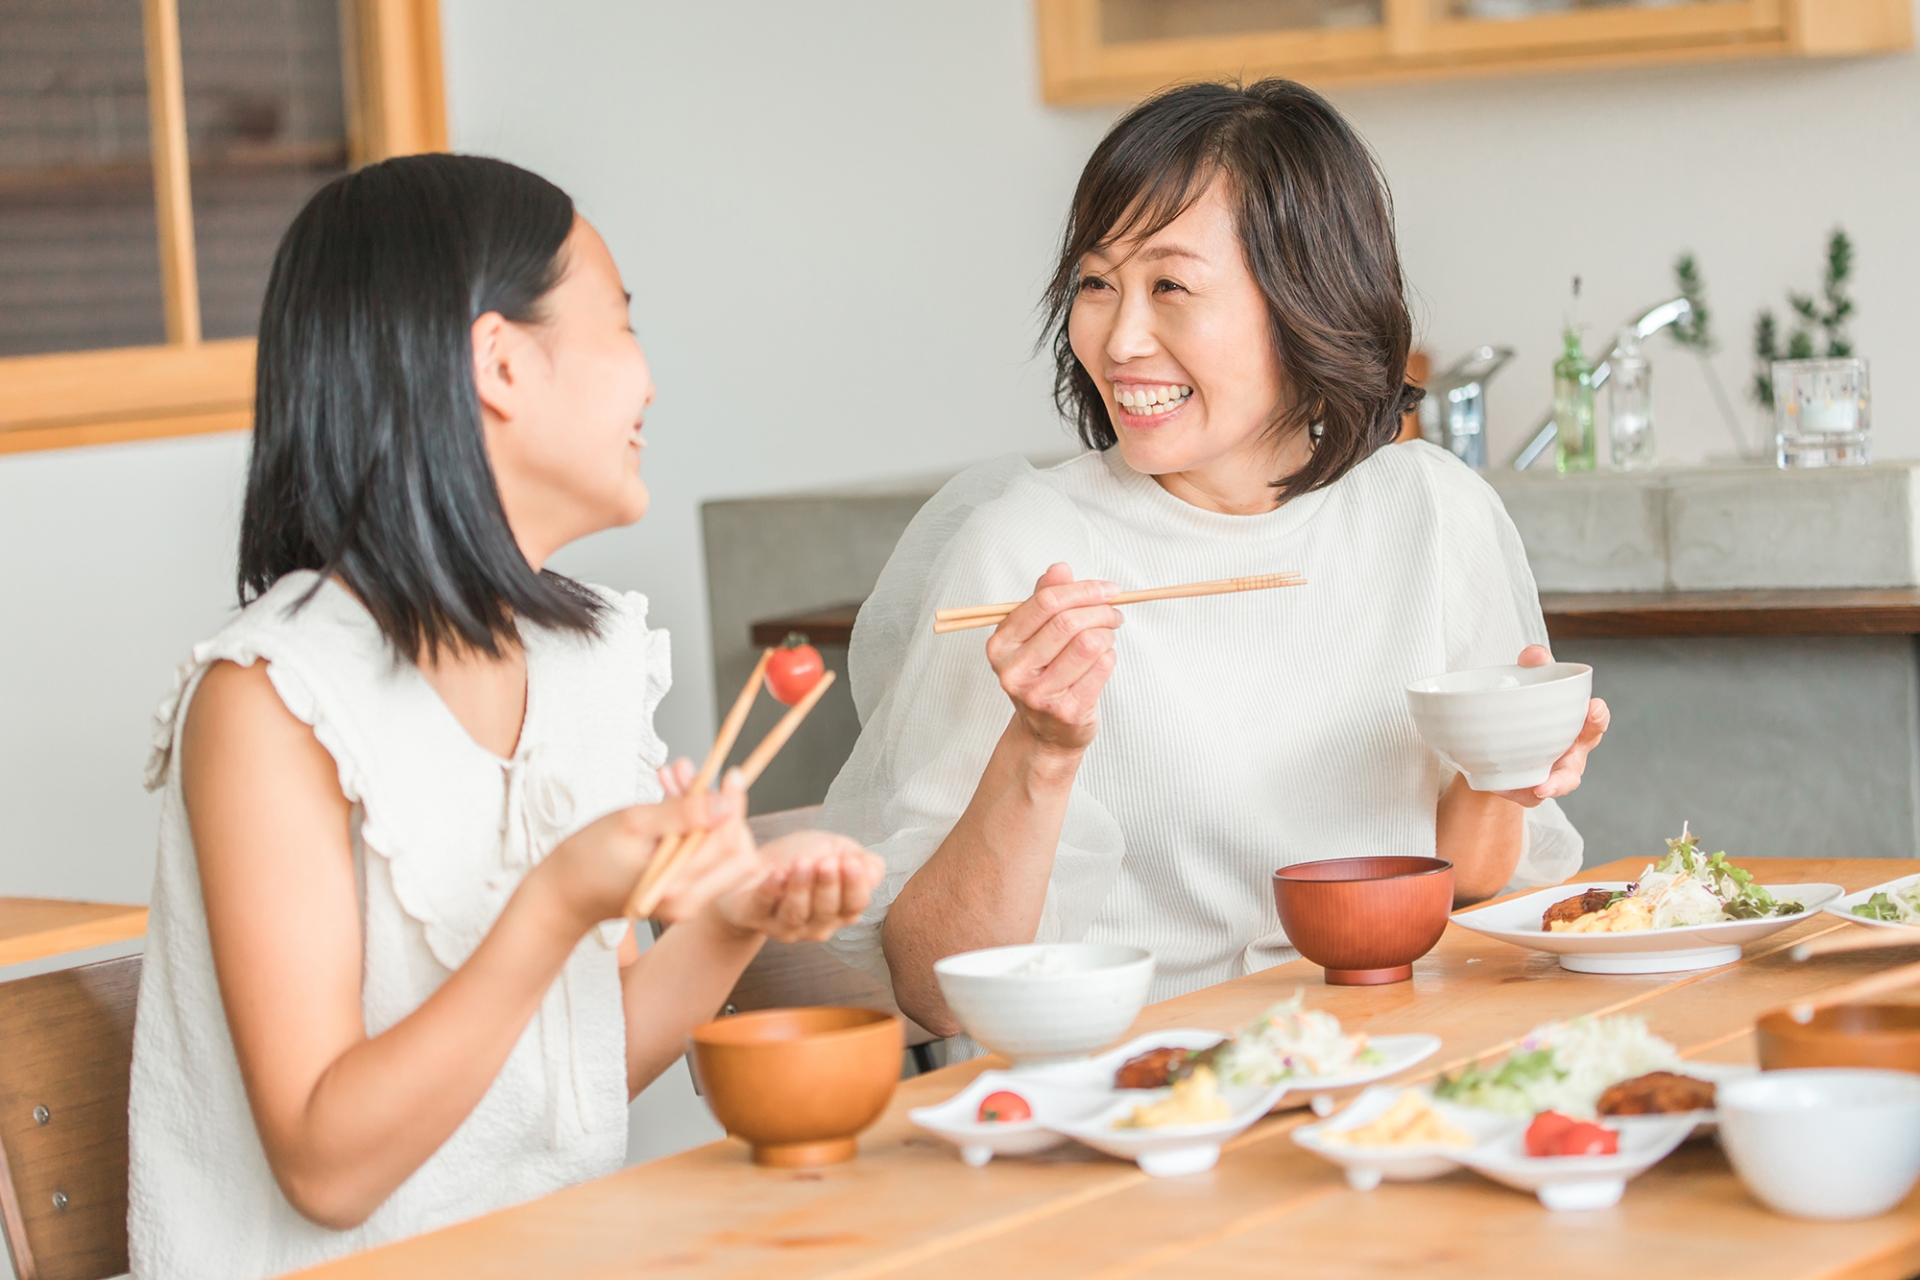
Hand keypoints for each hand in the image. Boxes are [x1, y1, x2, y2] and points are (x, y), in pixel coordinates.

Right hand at [538, 767, 759, 931]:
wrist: (562, 895)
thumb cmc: (587, 859)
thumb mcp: (633, 824)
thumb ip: (682, 814)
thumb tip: (727, 803)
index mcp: (679, 888)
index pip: (728, 844)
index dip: (734, 806)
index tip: (730, 776)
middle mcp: (689, 901)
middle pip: (733, 850)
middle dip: (720, 808)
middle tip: (692, 775)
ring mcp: (687, 901)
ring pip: (718, 850)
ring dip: (705, 812)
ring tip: (674, 778)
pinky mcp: (681, 894)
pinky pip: (701, 856)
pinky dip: (692, 826)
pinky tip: (669, 799)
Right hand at [656, 761, 882, 941]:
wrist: (757, 887)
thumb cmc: (738, 860)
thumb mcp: (717, 827)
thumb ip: (691, 801)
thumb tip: (671, 769)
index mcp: (750, 907)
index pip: (758, 905)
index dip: (771, 892)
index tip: (779, 870)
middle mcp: (779, 922)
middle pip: (795, 913)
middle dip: (806, 887)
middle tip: (812, 860)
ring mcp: (808, 922)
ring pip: (820, 912)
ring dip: (829, 886)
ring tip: (832, 859)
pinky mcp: (833, 912)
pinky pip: (847, 907)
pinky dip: (855, 886)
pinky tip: (853, 862)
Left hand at [712, 831, 883, 942]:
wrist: (750, 866)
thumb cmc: (800, 857)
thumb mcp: (836, 850)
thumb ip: (862, 860)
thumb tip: (873, 873)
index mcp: (840, 909)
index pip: (855, 905)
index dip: (855, 886)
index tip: (850, 862)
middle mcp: (816, 925)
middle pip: (827, 911)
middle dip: (829, 885)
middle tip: (827, 861)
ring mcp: (784, 926)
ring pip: (796, 914)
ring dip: (801, 887)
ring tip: (802, 863)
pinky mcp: (754, 918)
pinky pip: (763, 907)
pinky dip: (771, 890)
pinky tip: (777, 873)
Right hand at [985, 563, 1123, 754]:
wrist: (1045, 733)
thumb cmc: (1042, 675)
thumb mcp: (1034, 636)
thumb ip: (1044, 600)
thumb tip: (1059, 569)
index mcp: (1000, 645)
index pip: (1045, 602)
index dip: (1083, 590)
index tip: (1107, 589)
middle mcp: (1014, 670)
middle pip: (1068, 622)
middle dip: (1101, 611)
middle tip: (1114, 612)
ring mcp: (1038, 694)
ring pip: (1089, 644)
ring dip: (1107, 634)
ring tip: (1107, 636)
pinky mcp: (1066, 711)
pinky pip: (1101, 668)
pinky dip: (1109, 657)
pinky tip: (1102, 660)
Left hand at [1494, 645, 1609, 807]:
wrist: (1499, 738)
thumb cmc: (1529, 709)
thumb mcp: (1532, 681)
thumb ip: (1536, 665)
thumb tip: (1535, 655)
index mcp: (1576, 727)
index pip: (1594, 722)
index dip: (1597, 717)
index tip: (1594, 708)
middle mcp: (1569, 755)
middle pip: (1576, 765)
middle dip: (1576, 763)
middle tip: (1565, 765)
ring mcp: (1550, 774)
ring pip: (1555, 785)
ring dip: (1552, 786)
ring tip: (1541, 787)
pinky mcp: (1527, 788)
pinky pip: (1525, 794)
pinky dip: (1517, 792)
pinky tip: (1504, 788)